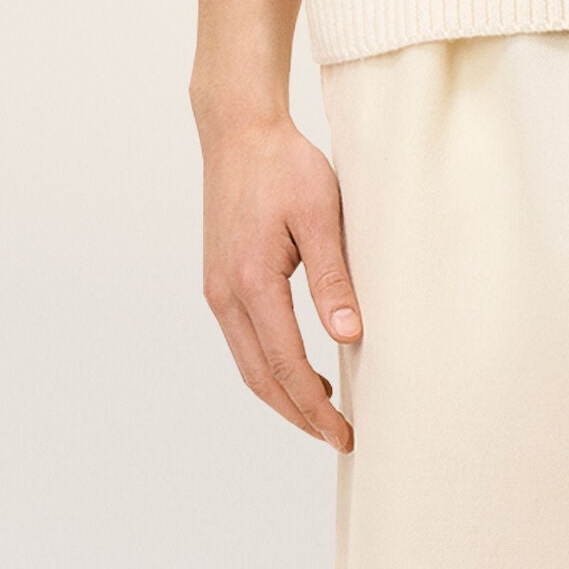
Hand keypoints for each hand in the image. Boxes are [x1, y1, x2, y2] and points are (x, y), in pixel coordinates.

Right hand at [197, 108, 360, 449]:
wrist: (238, 130)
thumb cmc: (284, 164)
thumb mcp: (320, 214)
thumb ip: (333, 278)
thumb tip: (351, 337)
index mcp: (251, 282)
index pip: (285, 364)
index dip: (315, 406)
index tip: (344, 433)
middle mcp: (226, 294)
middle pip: (260, 377)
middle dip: (299, 414)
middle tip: (338, 438)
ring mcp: (217, 289)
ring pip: (248, 363)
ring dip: (283, 394)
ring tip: (324, 413)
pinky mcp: (220, 280)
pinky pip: (244, 339)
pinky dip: (270, 365)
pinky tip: (298, 366)